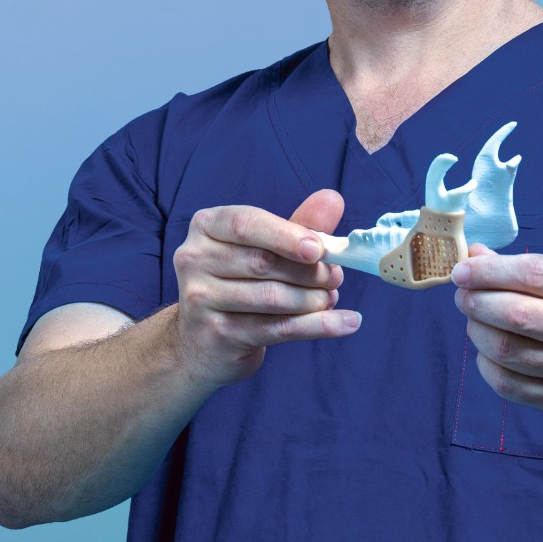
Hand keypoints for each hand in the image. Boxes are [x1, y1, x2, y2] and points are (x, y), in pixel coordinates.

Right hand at [172, 191, 359, 387]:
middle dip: (309, 271)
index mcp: (206, 227)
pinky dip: (319, 326)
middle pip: (263, 262)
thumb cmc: (237, 283)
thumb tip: (332, 199)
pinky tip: (347, 323)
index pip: (245, 224)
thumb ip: (297, 225)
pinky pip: (278, 329)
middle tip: (336, 277)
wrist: (200, 343)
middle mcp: (195, 259)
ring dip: (314, 299)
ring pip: (272, 297)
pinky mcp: (217, 335)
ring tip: (330, 298)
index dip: (286, 235)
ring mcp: (201, 299)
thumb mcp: (263, 248)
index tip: (319, 249)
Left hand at [451, 245, 542, 419]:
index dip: (490, 270)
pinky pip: (509, 386)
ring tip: (474, 318)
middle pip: (515, 315)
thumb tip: (476, 257)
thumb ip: (535, 269)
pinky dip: (487, 364)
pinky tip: (488, 350)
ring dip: (476, 330)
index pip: (535, 274)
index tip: (463, 268)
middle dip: (476, 300)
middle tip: (463, 293)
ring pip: (506, 351)